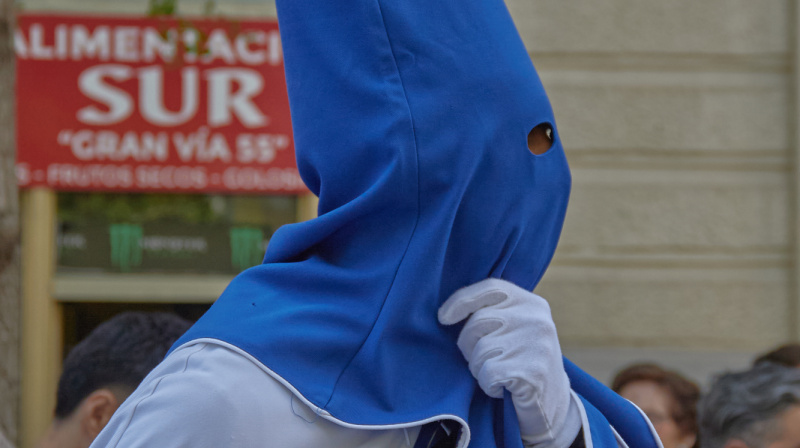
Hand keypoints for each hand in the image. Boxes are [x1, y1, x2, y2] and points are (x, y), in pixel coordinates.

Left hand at [438, 278, 579, 446]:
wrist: (552, 406)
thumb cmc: (521, 363)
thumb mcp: (515, 328)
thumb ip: (493, 312)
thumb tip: (447, 310)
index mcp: (532, 303)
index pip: (490, 288)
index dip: (461, 300)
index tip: (443, 317)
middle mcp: (536, 319)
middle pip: (478, 321)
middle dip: (469, 344)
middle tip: (483, 360)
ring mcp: (536, 344)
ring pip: (480, 350)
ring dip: (479, 368)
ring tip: (499, 374)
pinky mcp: (532, 372)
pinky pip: (488, 373)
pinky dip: (488, 385)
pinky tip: (503, 388)